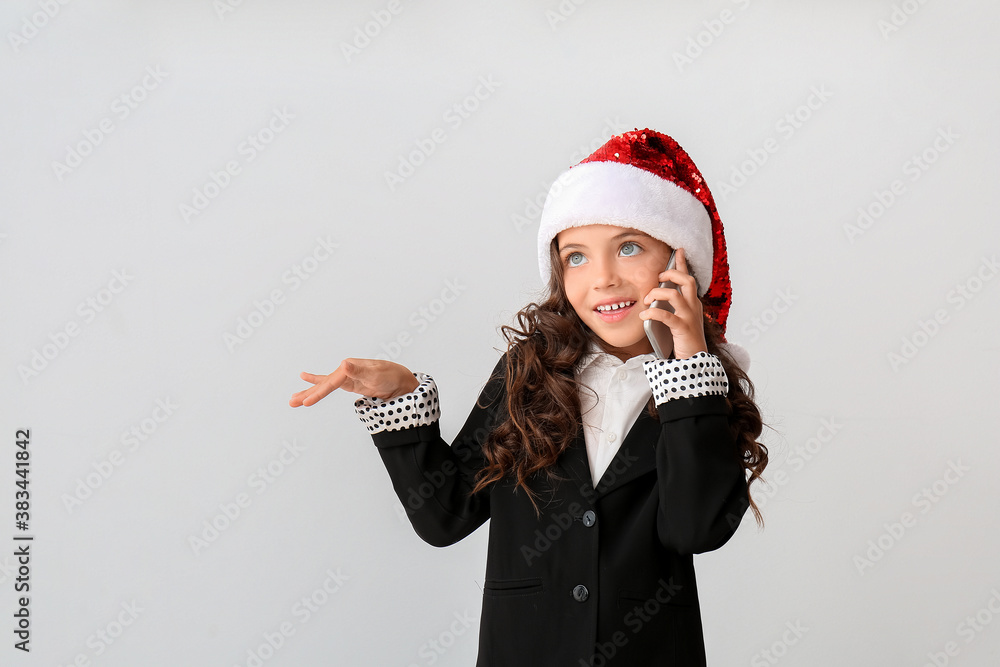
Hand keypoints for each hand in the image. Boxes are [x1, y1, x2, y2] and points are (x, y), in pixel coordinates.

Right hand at [289, 358, 419, 406]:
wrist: (401, 380)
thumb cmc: (390, 375)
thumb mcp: (376, 373)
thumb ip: (358, 370)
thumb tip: (344, 364)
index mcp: (349, 367)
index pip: (331, 382)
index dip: (319, 393)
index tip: (307, 402)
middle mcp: (345, 371)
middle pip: (323, 384)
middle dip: (308, 393)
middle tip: (292, 402)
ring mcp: (346, 377)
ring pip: (324, 386)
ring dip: (309, 392)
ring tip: (293, 400)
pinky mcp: (349, 384)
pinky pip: (330, 386)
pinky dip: (320, 385)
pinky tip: (308, 381)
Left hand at [638, 247, 708, 359]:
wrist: (694, 360)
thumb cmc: (684, 339)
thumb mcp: (679, 318)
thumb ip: (671, 307)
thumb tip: (654, 297)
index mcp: (692, 303)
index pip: (688, 278)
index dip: (683, 263)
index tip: (678, 250)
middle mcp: (693, 307)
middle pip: (687, 280)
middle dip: (671, 273)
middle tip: (659, 277)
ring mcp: (689, 317)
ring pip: (675, 295)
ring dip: (657, 293)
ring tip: (646, 299)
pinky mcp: (683, 329)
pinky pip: (666, 316)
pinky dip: (652, 312)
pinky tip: (644, 315)